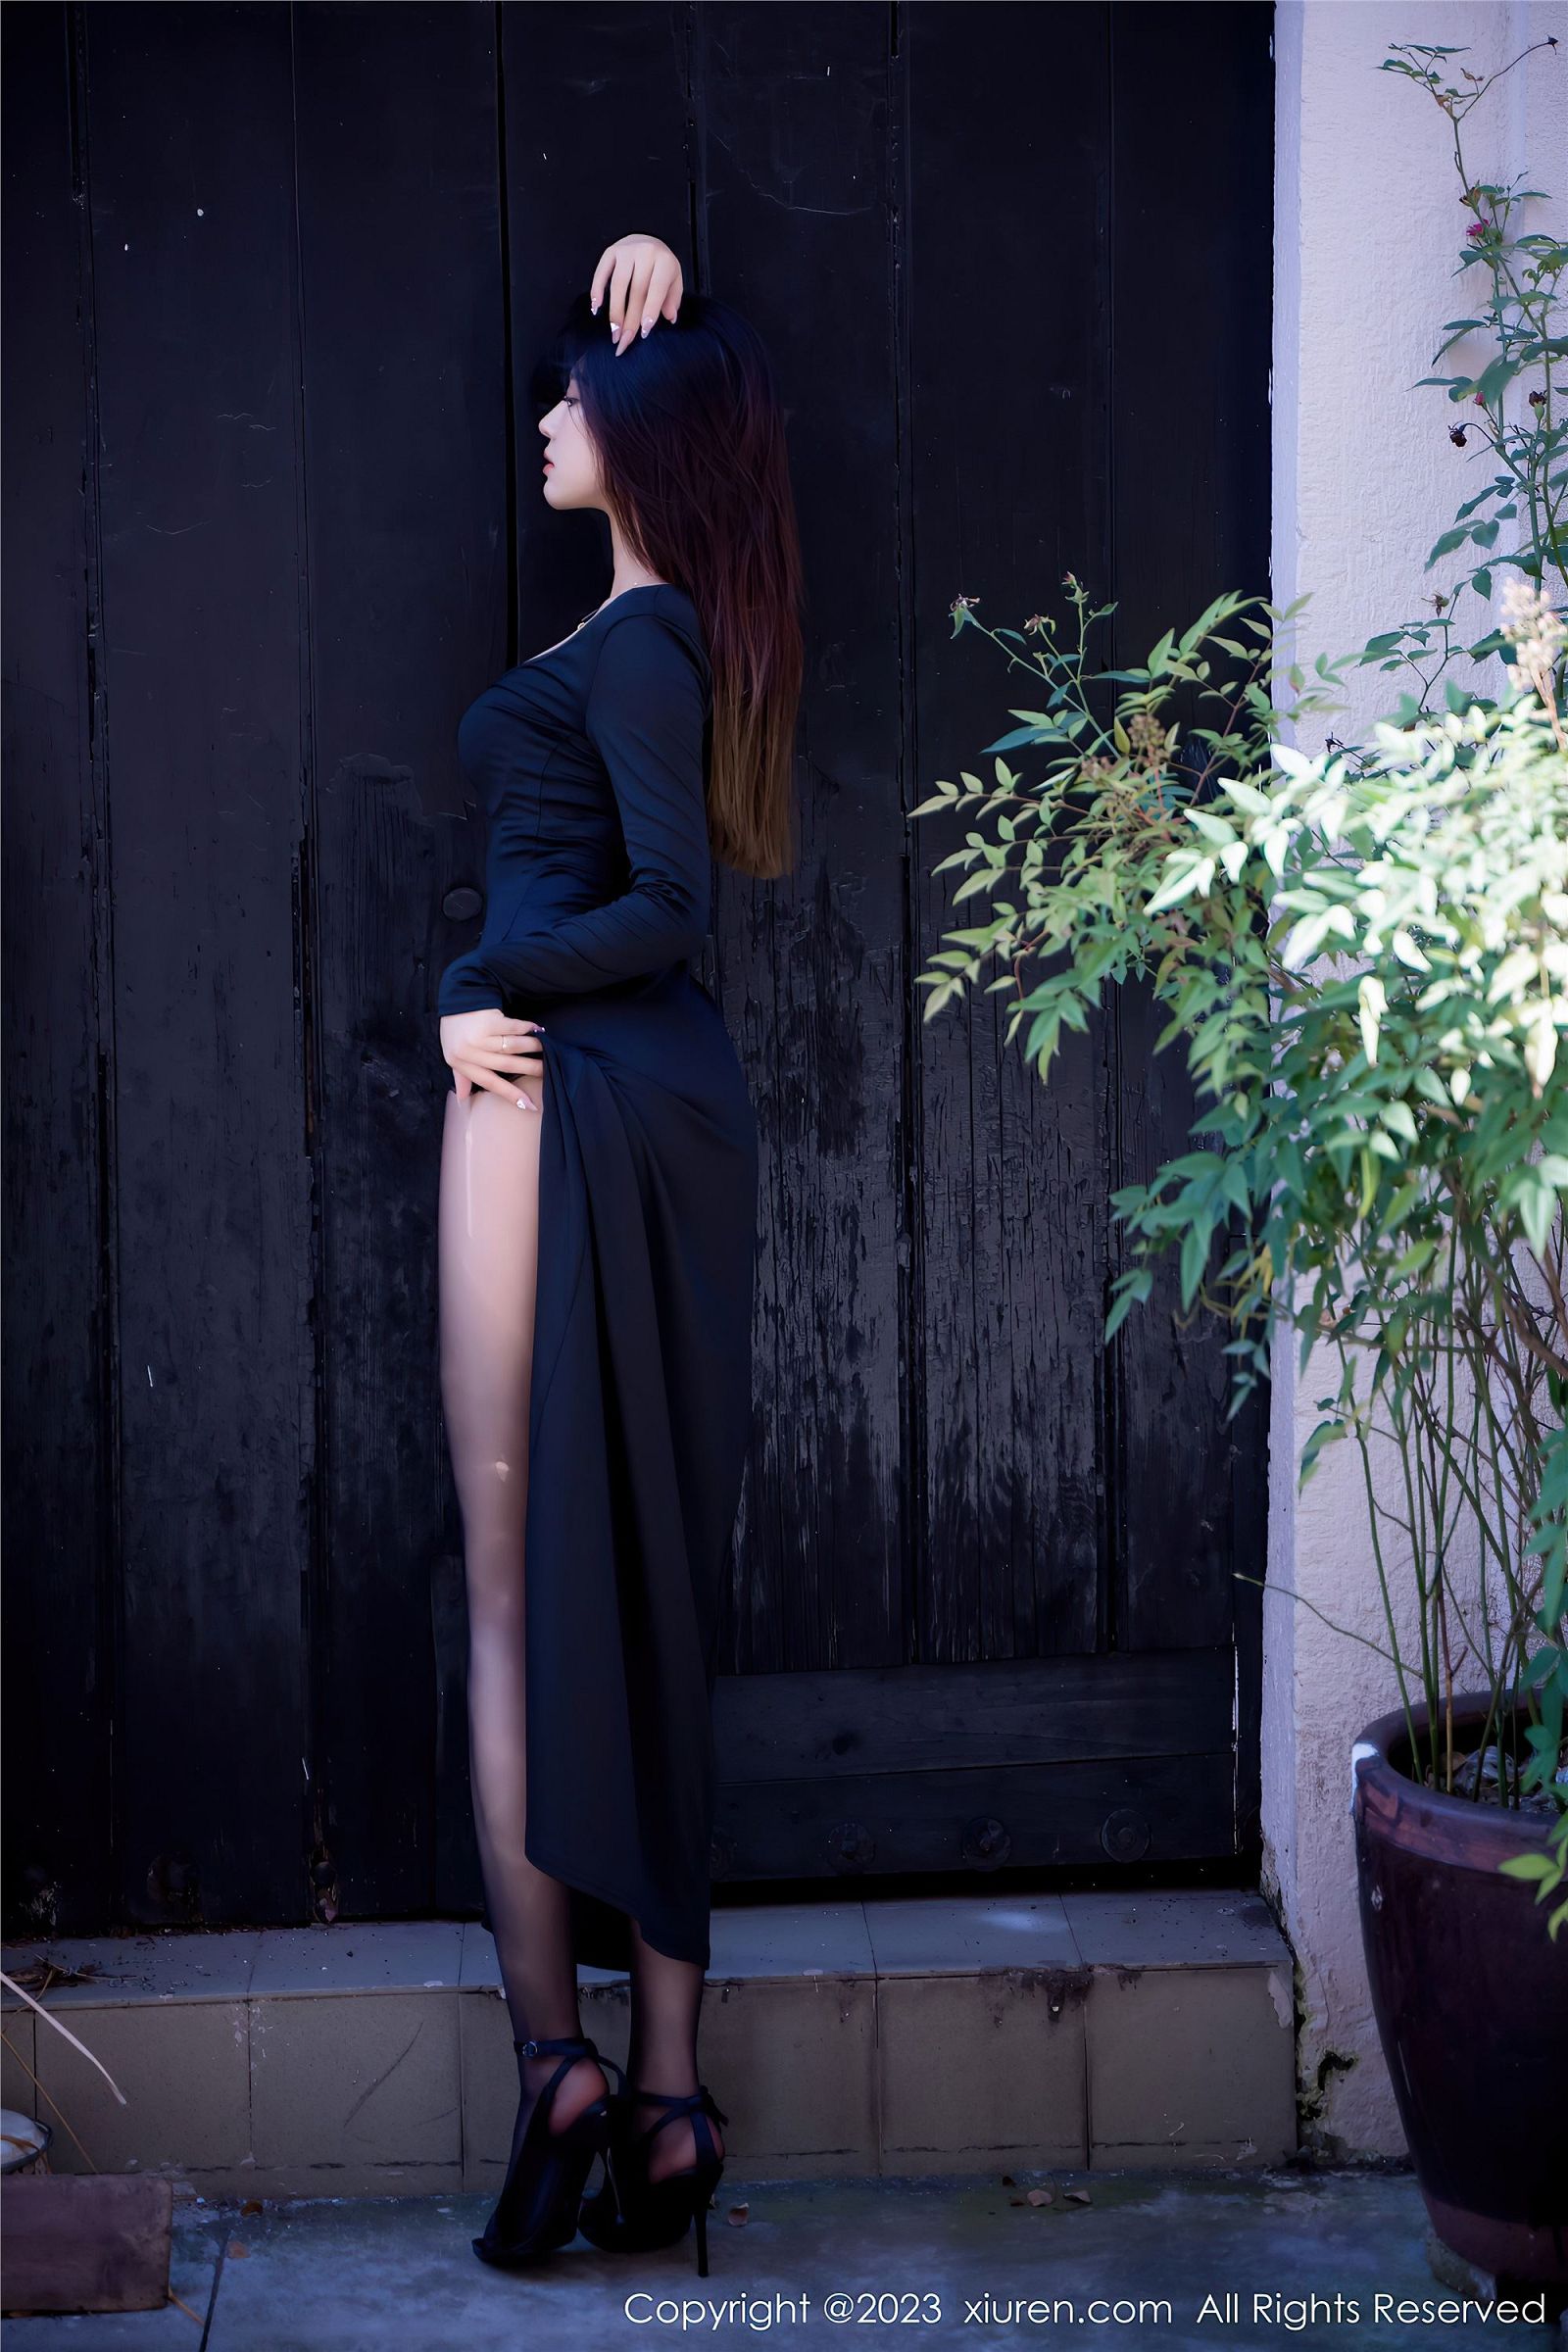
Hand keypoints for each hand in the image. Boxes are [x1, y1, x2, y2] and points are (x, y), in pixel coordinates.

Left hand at [440, 1009, 545, 1108]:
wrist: (455, 1000)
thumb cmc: (455, 1032)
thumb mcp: (453, 1056)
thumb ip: (461, 1078)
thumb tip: (463, 1100)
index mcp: (461, 1063)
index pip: (490, 1083)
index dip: (511, 1094)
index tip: (530, 1104)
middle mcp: (470, 1052)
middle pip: (507, 1065)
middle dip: (531, 1069)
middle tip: (547, 1071)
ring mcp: (479, 1036)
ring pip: (514, 1046)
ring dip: (533, 1046)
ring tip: (547, 1049)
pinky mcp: (489, 1020)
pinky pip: (514, 1027)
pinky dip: (528, 1028)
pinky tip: (538, 1030)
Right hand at [590, 233, 683, 357]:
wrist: (647, 240)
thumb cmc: (661, 267)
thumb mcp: (674, 280)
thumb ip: (673, 299)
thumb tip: (670, 318)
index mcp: (664, 261)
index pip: (656, 288)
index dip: (650, 311)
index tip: (643, 332)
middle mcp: (645, 252)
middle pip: (636, 291)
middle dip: (630, 319)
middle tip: (625, 341)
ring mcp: (626, 251)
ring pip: (618, 284)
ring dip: (614, 311)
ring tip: (613, 332)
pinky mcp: (610, 251)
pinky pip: (601, 272)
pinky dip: (597, 290)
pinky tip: (596, 308)